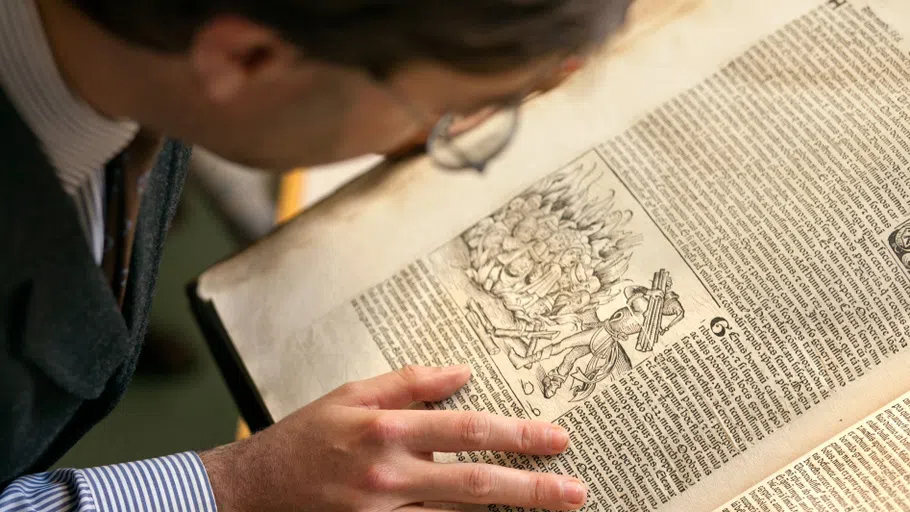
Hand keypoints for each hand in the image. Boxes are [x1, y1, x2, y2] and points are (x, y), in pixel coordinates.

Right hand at [201, 365, 586, 511]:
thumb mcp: (352, 393)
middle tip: (575, 491)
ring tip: (550, 508)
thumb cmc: (305, 436)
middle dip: (532, 489)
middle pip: (475, 482)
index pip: (466, 430)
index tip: (556, 439)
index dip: (515, 435)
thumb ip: (410, 382)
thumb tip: (462, 373)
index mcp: (386, 429)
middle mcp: (389, 474)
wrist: (254, 489)